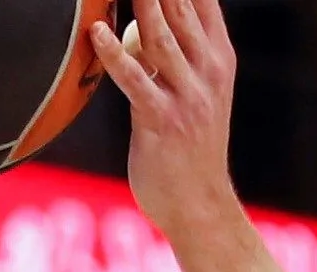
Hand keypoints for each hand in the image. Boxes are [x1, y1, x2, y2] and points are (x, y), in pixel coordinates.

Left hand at [94, 0, 240, 234]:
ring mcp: (188, 96)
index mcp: (219, 57)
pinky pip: (135, 81)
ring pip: (161, 34)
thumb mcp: (197, 91)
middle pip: (180, 6)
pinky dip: (115, 53)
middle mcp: (209, 70)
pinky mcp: (162, 121)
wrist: (200, 206)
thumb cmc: (189, 147)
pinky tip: (96, 31)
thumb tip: (148, 16)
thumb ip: (178, 52)